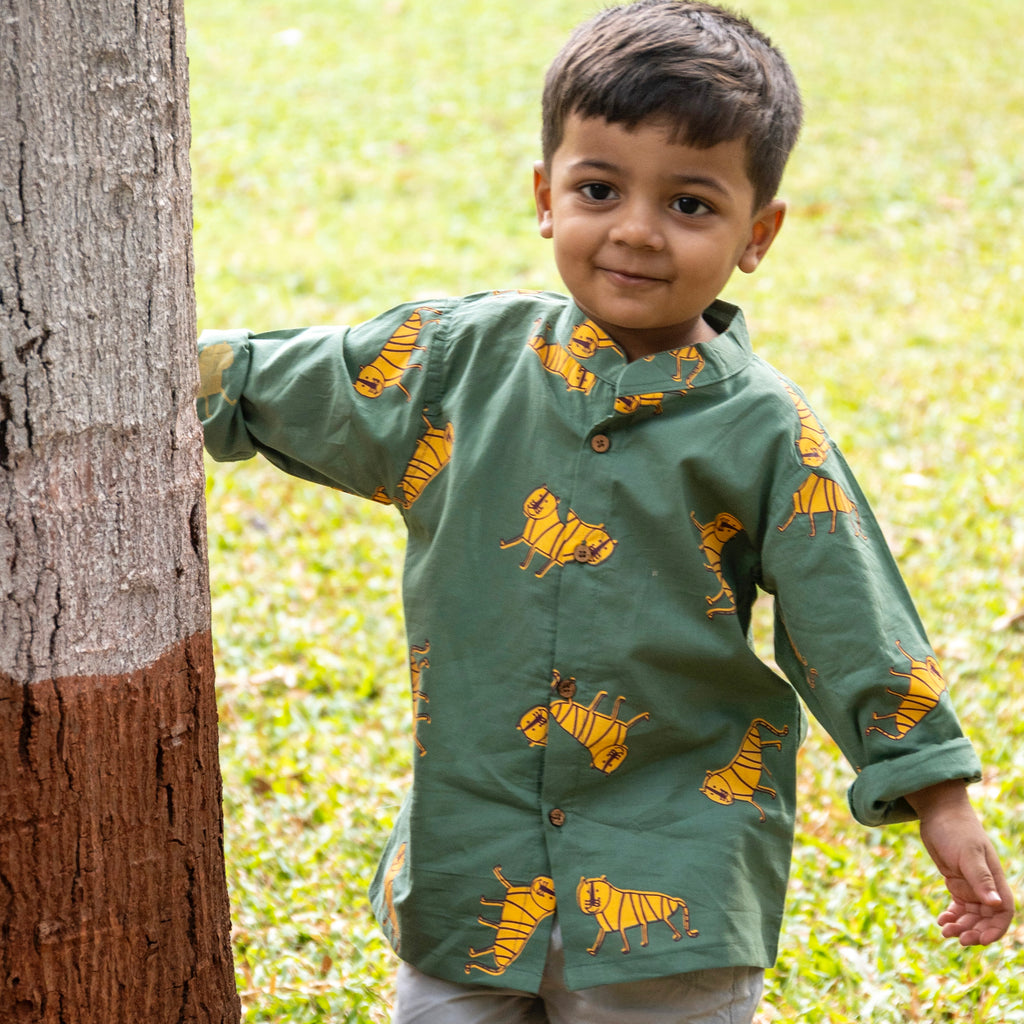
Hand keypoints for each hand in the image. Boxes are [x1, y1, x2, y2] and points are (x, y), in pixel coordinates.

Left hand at [906, 780, 1014, 945]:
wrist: (939, 812)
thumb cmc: (956, 830)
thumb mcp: (968, 854)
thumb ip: (981, 879)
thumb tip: (995, 904)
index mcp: (995, 880)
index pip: (1003, 912)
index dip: (995, 929)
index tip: (980, 939)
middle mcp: (985, 885)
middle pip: (986, 918)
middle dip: (974, 931)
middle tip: (957, 937)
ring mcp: (970, 884)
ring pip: (971, 915)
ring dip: (961, 926)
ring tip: (944, 930)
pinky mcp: (956, 881)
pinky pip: (958, 906)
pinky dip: (952, 915)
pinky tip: (941, 920)